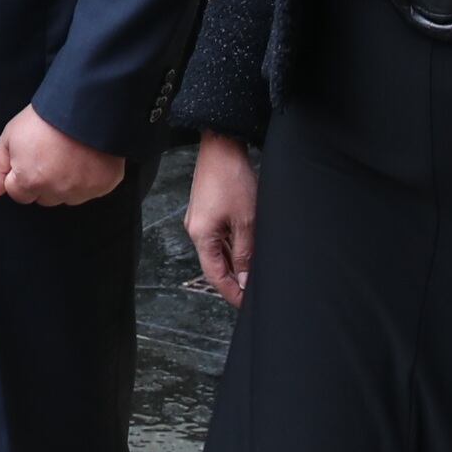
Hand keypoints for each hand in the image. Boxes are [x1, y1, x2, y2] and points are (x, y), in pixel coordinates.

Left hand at [0, 105, 126, 205]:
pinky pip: (90, 190)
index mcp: (31, 181)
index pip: (18, 194)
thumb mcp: (10, 135)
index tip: (29, 158)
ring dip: (64, 183)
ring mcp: (83, 190)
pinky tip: (84, 158)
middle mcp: (57, 191)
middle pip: (43, 198)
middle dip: (42, 181)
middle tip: (48, 154)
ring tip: (67, 155)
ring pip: (67, 196)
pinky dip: (87, 178)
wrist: (85, 104)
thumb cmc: (46, 118)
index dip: (20, 175)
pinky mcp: (104, 185)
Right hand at [186, 132, 257, 305]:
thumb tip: (246, 279)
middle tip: (255, 292)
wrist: (221, 146)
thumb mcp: (247, 222)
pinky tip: (248, 248)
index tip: (246, 305)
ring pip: (218, 250)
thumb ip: (246, 254)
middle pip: (215, 264)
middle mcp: (195, 230)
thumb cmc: (232, 179)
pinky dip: (233, 247)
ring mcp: (199, 220)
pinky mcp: (206, 211)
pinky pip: (218, 236)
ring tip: (256, 271)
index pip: (215, 276)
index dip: (231, 293)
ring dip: (236, 262)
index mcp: (201, 236)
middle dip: (235, 280)